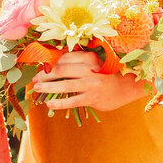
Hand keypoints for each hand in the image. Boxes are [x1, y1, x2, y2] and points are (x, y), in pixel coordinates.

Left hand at [31, 52, 147, 112]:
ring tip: (37, 89)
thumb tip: (55, 64)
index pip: (64, 58)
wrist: (127, 87)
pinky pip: (72, 100)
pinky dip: (59, 103)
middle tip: (35, 79)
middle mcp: (89, 68)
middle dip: (45, 74)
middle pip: (61, 69)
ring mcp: (91, 84)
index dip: (50, 63)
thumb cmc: (108, 75)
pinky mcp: (92, 98)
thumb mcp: (95, 64)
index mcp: (89, 57)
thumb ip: (79, 63)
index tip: (41, 67)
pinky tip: (50, 104)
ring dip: (48, 87)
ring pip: (65, 84)